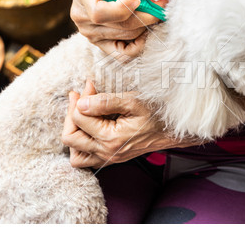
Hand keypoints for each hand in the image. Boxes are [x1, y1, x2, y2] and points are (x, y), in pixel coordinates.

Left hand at [62, 81, 202, 167]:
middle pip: (70, 137)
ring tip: (80, 114)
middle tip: (79, 96)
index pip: (79, 118)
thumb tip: (81, 103)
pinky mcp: (111, 159)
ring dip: (73, 133)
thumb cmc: (157, 112)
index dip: (81, 98)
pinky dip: (81, 146)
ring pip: (74, 154)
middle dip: (71, 113)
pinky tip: (87, 129)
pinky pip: (86, 160)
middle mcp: (107, 153)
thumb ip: (105, 102)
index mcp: (111, 138)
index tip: (91, 85)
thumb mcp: (134, 101)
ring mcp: (108, 158)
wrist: (174, 129)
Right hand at [70, 0, 166, 58]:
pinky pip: (122, 55)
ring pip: (126, 37)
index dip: (122, 10)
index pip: (99, 11)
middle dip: (145, 18)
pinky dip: (138, 46)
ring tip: (153, 15)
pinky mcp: (100, 45)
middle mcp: (82, 17)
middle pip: (120, 26)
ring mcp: (90, 34)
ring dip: (145, 27)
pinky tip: (145, 32)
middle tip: (161, 8)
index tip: (138, 0)